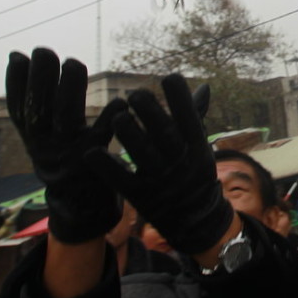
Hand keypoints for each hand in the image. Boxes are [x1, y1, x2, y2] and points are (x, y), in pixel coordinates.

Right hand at [6, 48, 122, 242]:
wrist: (85, 212)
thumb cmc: (68, 163)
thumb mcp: (46, 140)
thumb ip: (39, 110)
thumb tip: (23, 61)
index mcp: (34, 142)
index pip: (19, 109)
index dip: (16, 83)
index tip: (18, 55)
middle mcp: (46, 149)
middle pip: (38, 110)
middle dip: (40, 79)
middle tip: (45, 51)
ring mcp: (69, 157)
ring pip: (65, 119)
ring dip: (67, 90)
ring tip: (73, 63)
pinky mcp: (96, 166)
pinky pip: (103, 139)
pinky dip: (110, 119)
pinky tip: (120, 101)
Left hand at [85, 75, 233, 255]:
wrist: (196, 220)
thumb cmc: (194, 173)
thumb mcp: (200, 147)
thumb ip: (195, 116)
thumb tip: (205, 86)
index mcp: (197, 148)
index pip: (190, 120)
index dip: (181, 100)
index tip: (170, 78)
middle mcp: (180, 163)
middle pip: (165, 135)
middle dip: (151, 114)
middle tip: (135, 94)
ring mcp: (160, 181)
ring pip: (143, 155)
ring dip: (129, 135)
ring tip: (118, 118)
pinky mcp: (140, 196)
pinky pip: (121, 179)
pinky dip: (107, 166)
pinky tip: (92, 152)